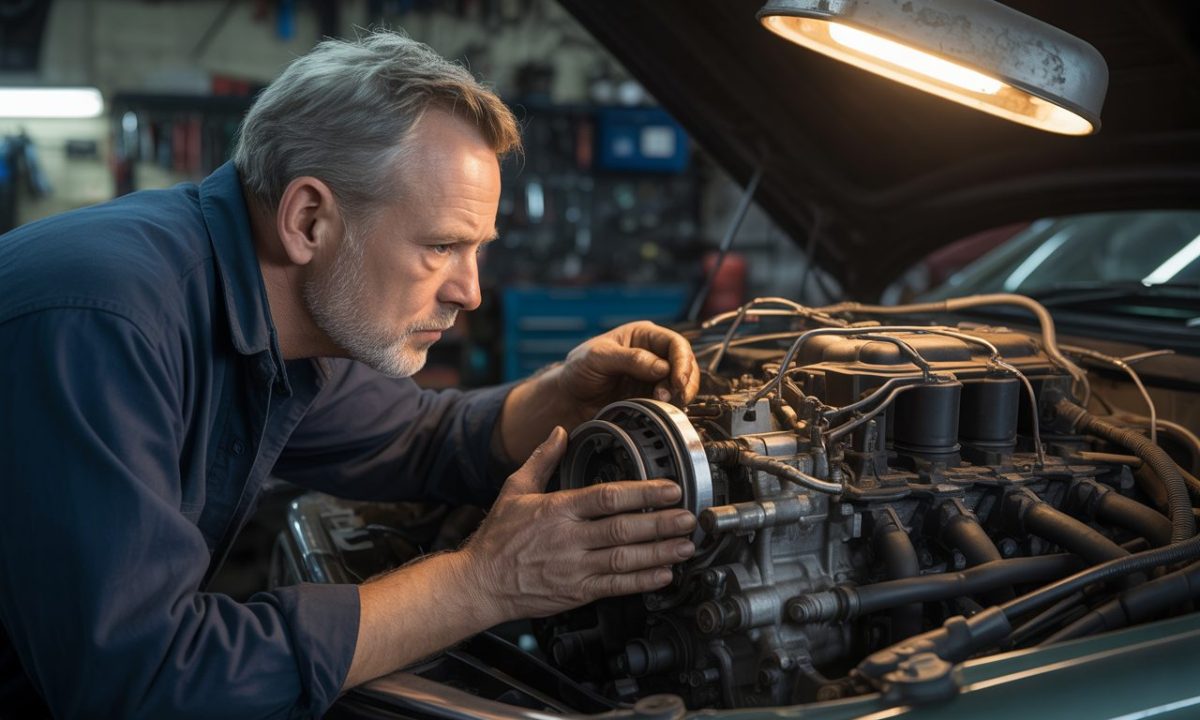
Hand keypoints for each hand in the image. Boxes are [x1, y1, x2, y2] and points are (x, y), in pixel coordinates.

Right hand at [462, 427, 696, 623]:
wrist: (479, 583)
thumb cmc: (497, 537)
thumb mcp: (514, 489)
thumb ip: (542, 459)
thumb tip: (560, 431)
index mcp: (557, 509)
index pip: (607, 497)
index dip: (643, 493)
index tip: (669, 488)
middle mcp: (568, 538)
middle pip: (622, 529)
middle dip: (661, 523)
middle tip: (689, 517)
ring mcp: (574, 568)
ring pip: (624, 559)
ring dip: (659, 552)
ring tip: (685, 546)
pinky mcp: (576, 593)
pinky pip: (615, 586)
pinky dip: (642, 581)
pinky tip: (663, 574)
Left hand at [556, 321, 700, 421]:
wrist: (569, 400)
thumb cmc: (579, 371)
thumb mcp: (598, 357)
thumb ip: (630, 359)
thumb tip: (662, 367)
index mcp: (642, 336)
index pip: (675, 343)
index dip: (682, 361)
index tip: (677, 380)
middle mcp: (653, 354)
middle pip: (686, 364)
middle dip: (683, 381)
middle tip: (669, 396)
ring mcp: (654, 377)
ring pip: (683, 384)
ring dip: (679, 395)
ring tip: (662, 403)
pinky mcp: (652, 398)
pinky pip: (672, 402)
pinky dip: (672, 407)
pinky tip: (660, 410)